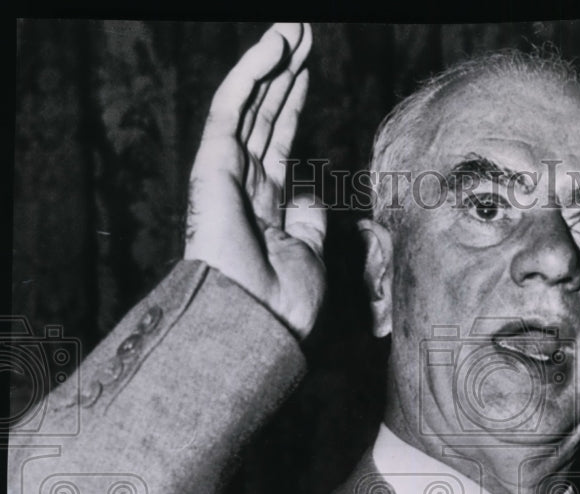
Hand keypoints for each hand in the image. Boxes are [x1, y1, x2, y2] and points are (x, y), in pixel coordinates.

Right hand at [184, 22, 325, 338]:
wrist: (257, 322)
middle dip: (284, 73)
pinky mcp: (213, 164)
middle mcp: (244, 184)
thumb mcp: (310, 254)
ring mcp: (226, 173)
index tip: (307, 72)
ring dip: (271, 62)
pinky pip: (232, 108)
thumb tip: (309, 195)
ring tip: (293, 27)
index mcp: (266, 205)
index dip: (292, 103)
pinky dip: (252, 74)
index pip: (278, 140)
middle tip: (302, 33)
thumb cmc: (283, 303)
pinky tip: (274, 45)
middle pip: (265, 114)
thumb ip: (308, 220)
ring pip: (249, 104)